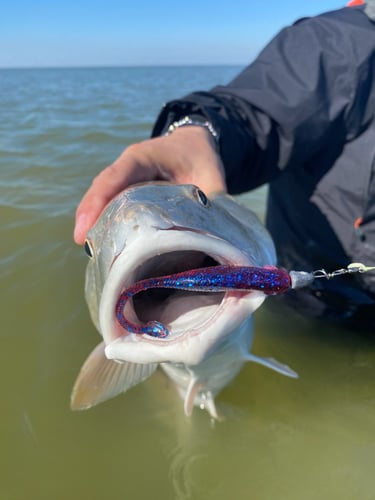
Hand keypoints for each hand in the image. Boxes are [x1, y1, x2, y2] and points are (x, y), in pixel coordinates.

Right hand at [74, 127, 225, 243]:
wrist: (194, 145)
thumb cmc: (200, 158)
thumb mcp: (212, 175)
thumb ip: (212, 202)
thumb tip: (212, 238)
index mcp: (145, 157)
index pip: (117, 175)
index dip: (99, 200)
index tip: (85, 228)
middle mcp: (129, 167)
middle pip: (103, 190)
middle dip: (91, 216)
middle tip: (85, 246)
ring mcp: (126, 179)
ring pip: (104, 200)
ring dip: (96, 223)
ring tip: (92, 251)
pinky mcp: (128, 192)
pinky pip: (114, 206)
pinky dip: (108, 224)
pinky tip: (107, 246)